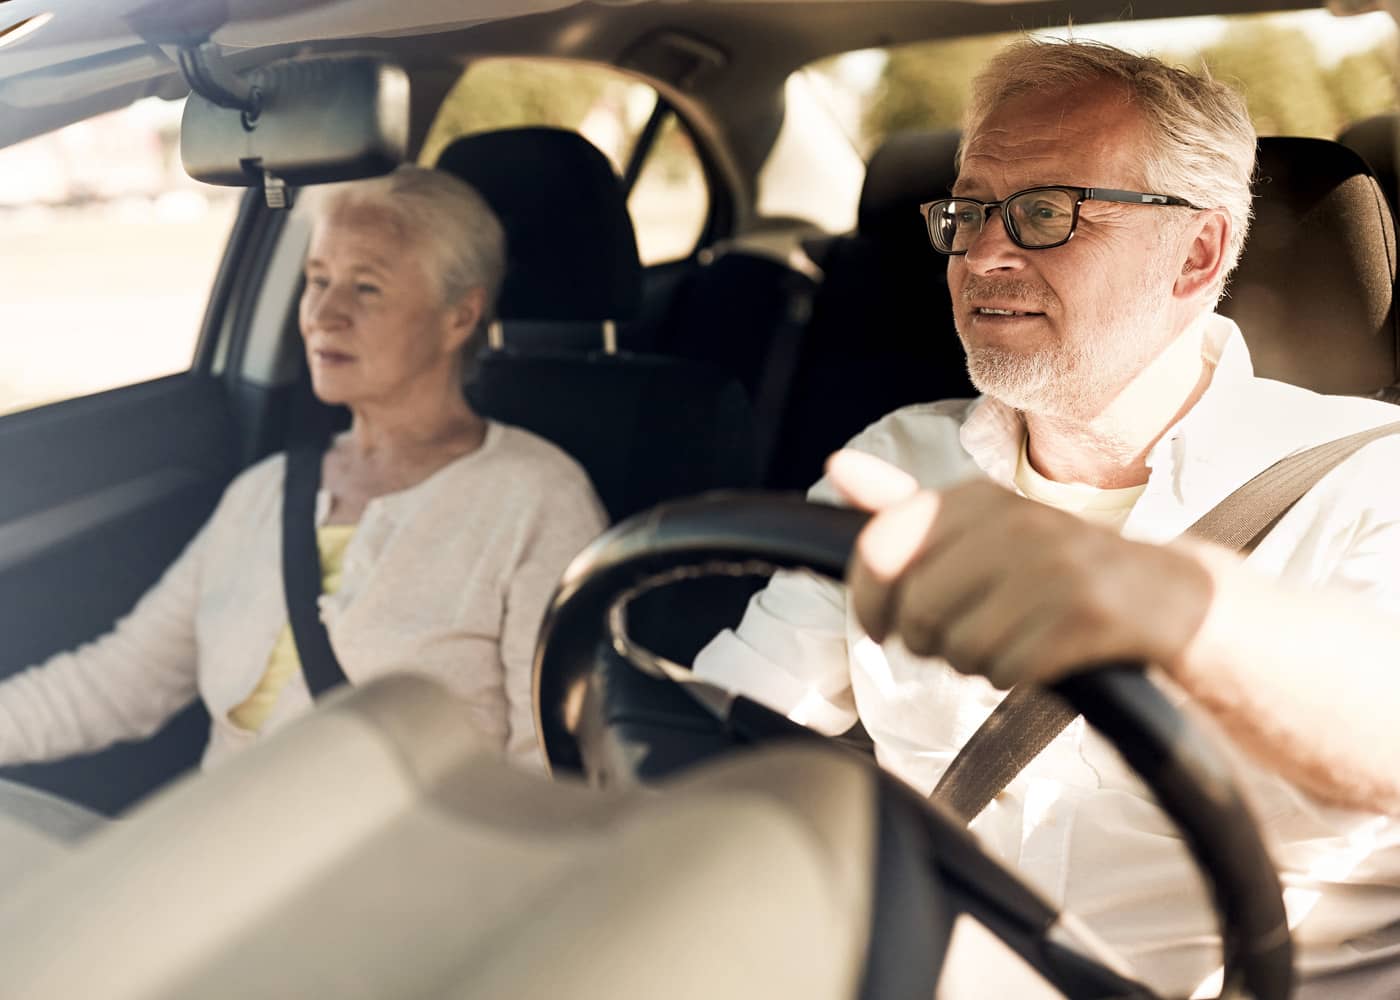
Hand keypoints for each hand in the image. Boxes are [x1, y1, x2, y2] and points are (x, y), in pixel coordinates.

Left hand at [826, 449, 1215, 687]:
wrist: (1167, 598)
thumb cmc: (1053, 569)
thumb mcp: (979, 528)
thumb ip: (904, 507)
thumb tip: (837, 465)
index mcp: (977, 499)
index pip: (879, 548)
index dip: (868, 601)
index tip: (881, 624)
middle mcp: (1015, 522)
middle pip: (916, 611)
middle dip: (927, 642)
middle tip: (957, 639)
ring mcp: (1057, 567)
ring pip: (959, 649)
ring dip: (976, 662)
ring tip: (1010, 639)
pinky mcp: (1091, 615)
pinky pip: (1009, 671)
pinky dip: (1015, 675)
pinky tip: (1041, 655)